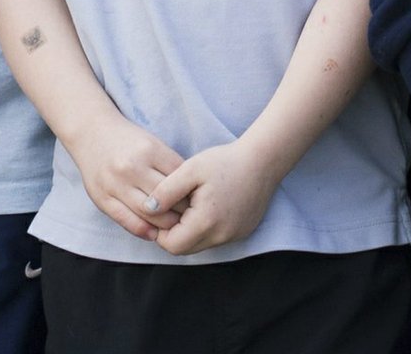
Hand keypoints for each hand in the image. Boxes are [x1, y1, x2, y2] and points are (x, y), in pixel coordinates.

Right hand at [67, 116, 186, 244]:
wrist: (90, 132)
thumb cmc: (127, 139)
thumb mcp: (151, 143)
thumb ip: (169, 164)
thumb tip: (192, 191)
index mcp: (149, 150)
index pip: (179, 178)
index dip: (192, 192)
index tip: (198, 200)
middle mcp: (132, 167)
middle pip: (166, 198)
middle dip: (182, 211)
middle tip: (191, 217)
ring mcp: (115, 184)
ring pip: (148, 214)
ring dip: (165, 224)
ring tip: (174, 227)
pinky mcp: (102, 198)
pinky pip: (127, 221)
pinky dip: (144, 231)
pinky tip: (153, 233)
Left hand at [150, 138, 285, 255]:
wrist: (263, 161)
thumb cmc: (225, 162)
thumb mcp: (190, 170)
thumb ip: (166, 191)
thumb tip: (147, 209)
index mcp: (206, 222)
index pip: (171, 245)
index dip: (160, 231)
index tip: (160, 210)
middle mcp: (221, 236)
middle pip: (185, 249)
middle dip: (173, 233)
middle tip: (172, 207)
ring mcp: (234, 236)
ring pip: (200, 245)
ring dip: (189, 231)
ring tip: (189, 204)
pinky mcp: (242, 232)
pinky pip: (215, 239)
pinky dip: (205, 228)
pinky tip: (206, 206)